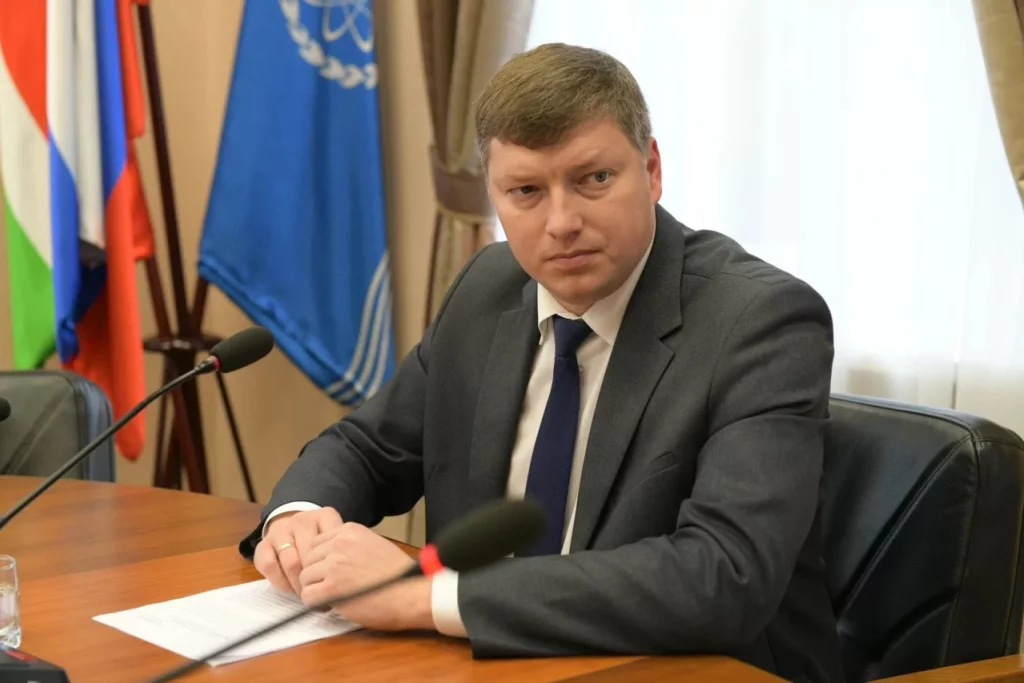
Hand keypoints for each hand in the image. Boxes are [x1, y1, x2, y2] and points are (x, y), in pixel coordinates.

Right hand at [254, 507, 342, 595]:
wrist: (295, 531)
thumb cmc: (324, 544)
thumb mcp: (339, 542)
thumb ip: (345, 555)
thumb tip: (351, 584)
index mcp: (325, 516)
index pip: (332, 545)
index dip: (333, 571)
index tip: (337, 587)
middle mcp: (302, 519)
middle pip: (310, 555)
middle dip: (315, 580)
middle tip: (321, 596)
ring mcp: (281, 530)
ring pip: (291, 562)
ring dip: (298, 584)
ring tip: (306, 595)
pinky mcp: (263, 544)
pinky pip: (270, 566)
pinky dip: (280, 582)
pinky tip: (289, 589)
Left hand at [299, 522, 432, 630]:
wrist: (411, 593)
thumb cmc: (399, 574)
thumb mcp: (374, 544)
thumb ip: (351, 546)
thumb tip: (331, 556)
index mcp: (350, 530)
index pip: (317, 542)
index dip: (322, 560)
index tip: (332, 572)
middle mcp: (340, 543)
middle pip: (308, 559)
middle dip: (317, 575)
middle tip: (331, 587)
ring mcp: (335, 564)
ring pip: (305, 577)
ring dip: (316, 589)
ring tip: (333, 597)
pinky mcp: (332, 588)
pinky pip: (308, 596)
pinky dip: (316, 604)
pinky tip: (331, 606)